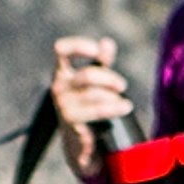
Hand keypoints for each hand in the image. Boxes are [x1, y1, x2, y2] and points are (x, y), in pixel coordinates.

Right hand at [48, 37, 131, 174]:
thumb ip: (102, 61)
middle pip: (88, 75)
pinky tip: (125, 107)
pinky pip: (97, 110)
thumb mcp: (95, 80)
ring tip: (124, 103)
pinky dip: (114, 108)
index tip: (96, 50)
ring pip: (94, 94)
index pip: (61, 50)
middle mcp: (58, 86)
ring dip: (113, 97)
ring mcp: (63, 104)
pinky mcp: (71, 121)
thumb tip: (107, 42)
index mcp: (62, 72)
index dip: (78, 46)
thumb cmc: (87, 104)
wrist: (79, 140)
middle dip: (109, 79)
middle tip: (122, 86)